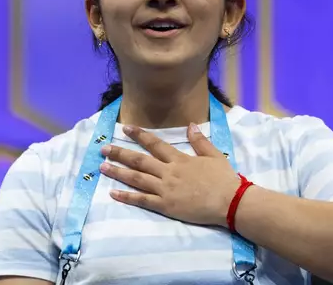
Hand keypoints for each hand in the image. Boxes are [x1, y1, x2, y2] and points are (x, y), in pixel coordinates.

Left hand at [99, 123, 240, 227]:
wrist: (230, 202)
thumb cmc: (224, 179)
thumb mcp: (214, 155)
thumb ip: (200, 140)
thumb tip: (190, 125)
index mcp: (180, 159)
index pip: (155, 144)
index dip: (139, 135)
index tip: (125, 128)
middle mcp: (169, 172)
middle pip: (140, 160)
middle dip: (120, 153)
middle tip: (104, 149)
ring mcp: (166, 189)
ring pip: (137, 179)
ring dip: (118, 172)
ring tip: (102, 167)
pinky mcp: (166, 206)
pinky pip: (142, 200)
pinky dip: (127, 197)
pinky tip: (113, 193)